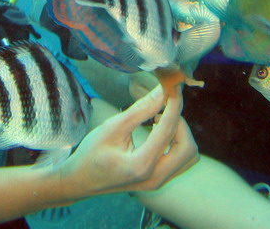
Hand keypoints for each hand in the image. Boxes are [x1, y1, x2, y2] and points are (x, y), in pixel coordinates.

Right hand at [58, 85, 198, 196]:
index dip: (174, 105)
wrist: (80, 181)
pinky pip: (181, 161)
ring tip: (159, 119)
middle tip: (162, 106)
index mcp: (142, 165)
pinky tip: (159, 131)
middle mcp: (155, 178)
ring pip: (189, 156)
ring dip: (181, 134)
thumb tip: (162, 91)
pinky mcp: (158, 181)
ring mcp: (158, 183)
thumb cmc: (91, 153)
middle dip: (180, 122)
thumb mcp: (113, 127)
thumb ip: (141, 110)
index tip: (174, 87)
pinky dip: (176, 143)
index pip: (169, 130)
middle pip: (187, 147)